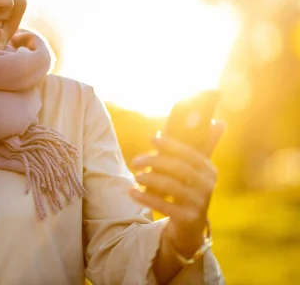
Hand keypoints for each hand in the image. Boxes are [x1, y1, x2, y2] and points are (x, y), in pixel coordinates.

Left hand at [128, 121, 224, 254]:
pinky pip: (163, 205)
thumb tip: (217, 121)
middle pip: (178, 168)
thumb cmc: (189, 190)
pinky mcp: (188, 218)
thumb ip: (202, 147)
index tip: (153, 139)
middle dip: (155, 161)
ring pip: (171, 186)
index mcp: (210, 170)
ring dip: (149, 179)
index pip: (190, 154)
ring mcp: (199, 203)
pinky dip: (145, 198)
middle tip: (135, 160)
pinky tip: (132, 192)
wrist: (190, 227)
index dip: (171, 145)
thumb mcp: (196, 171)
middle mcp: (208, 186)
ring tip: (136, 176)